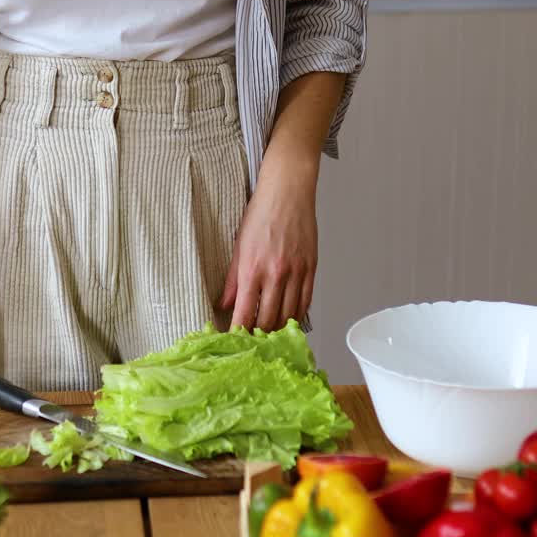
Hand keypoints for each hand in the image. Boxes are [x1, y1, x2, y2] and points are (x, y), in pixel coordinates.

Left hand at [219, 160, 317, 330]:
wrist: (288, 193)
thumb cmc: (260, 215)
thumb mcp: (238, 246)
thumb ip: (232, 279)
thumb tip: (224, 304)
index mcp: (253, 269)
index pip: (245, 313)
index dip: (240, 333)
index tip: (235, 343)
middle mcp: (276, 274)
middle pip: (269, 319)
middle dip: (260, 336)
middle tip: (253, 344)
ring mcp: (296, 273)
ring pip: (289, 315)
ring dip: (279, 329)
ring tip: (270, 337)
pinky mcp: (311, 269)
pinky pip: (306, 301)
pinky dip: (297, 315)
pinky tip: (290, 321)